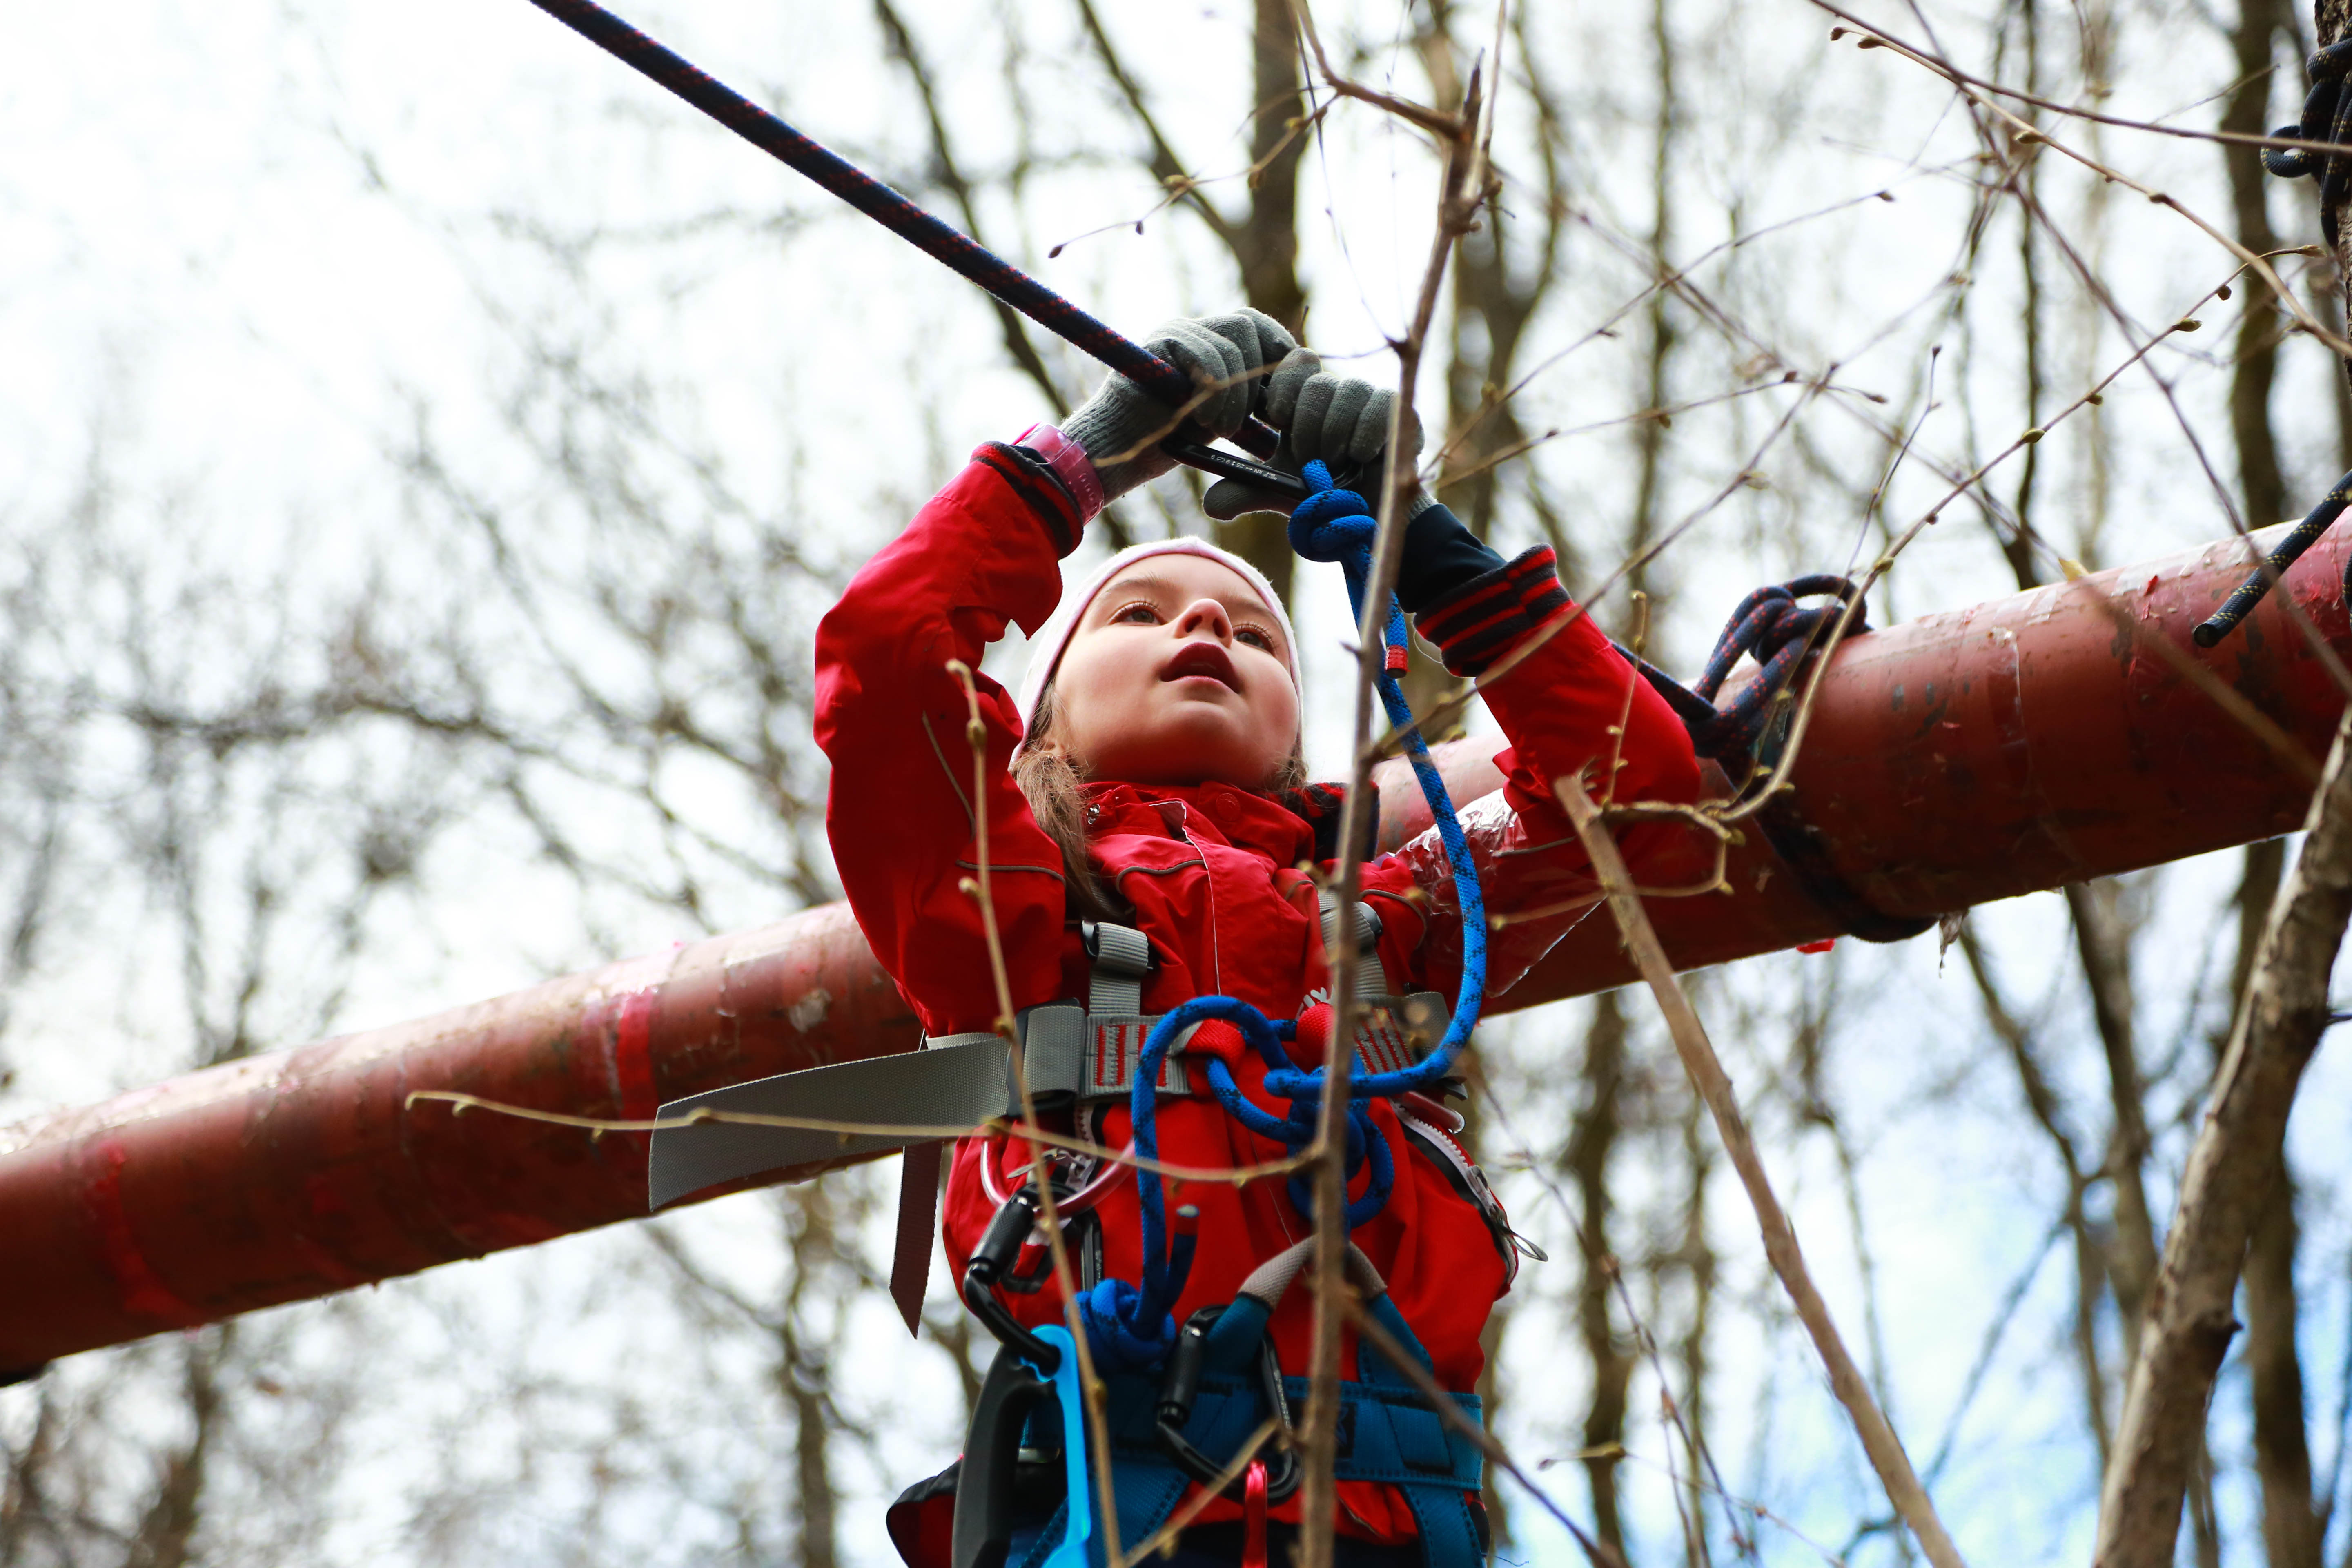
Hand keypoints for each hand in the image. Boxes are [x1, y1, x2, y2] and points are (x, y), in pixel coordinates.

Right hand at [1060, 309, 1298, 500]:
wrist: (1119, 451)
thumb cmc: (1168, 442)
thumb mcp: (1222, 417)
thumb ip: (1248, 397)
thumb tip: (1289, 391)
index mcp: (1211, 342)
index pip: (1258, 326)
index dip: (1280, 351)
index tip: (1285, 395)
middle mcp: (1193, 328)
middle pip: (1249, 324)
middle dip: (1260, 375)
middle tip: (1255, 418)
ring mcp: (1175, 331)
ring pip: (1232, 343)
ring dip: (1237, 394)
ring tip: (1223, 429)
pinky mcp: (1160, 341)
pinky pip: (1205, 355)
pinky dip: (1215, 392)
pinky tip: (1205, 420)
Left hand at [1202, 350, 1423, 519]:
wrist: (1367, 519)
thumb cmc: (1322, 497)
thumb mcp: (1278, 492)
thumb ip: (1245, 490)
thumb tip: (1210, 506)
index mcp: (1305, 401)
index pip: (1296, 361)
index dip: (1283, 386)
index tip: (1278, 420)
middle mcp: (1337, 392)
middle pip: (1317, 381)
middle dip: (1308, 424)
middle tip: (1311, 458)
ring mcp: (1370, 398)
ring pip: (1348, 390)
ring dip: (1335, 433)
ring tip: (1336, 464)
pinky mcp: (1401, 412)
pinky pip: (1382, 405)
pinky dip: (1367, 434)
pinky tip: (1363, 457)